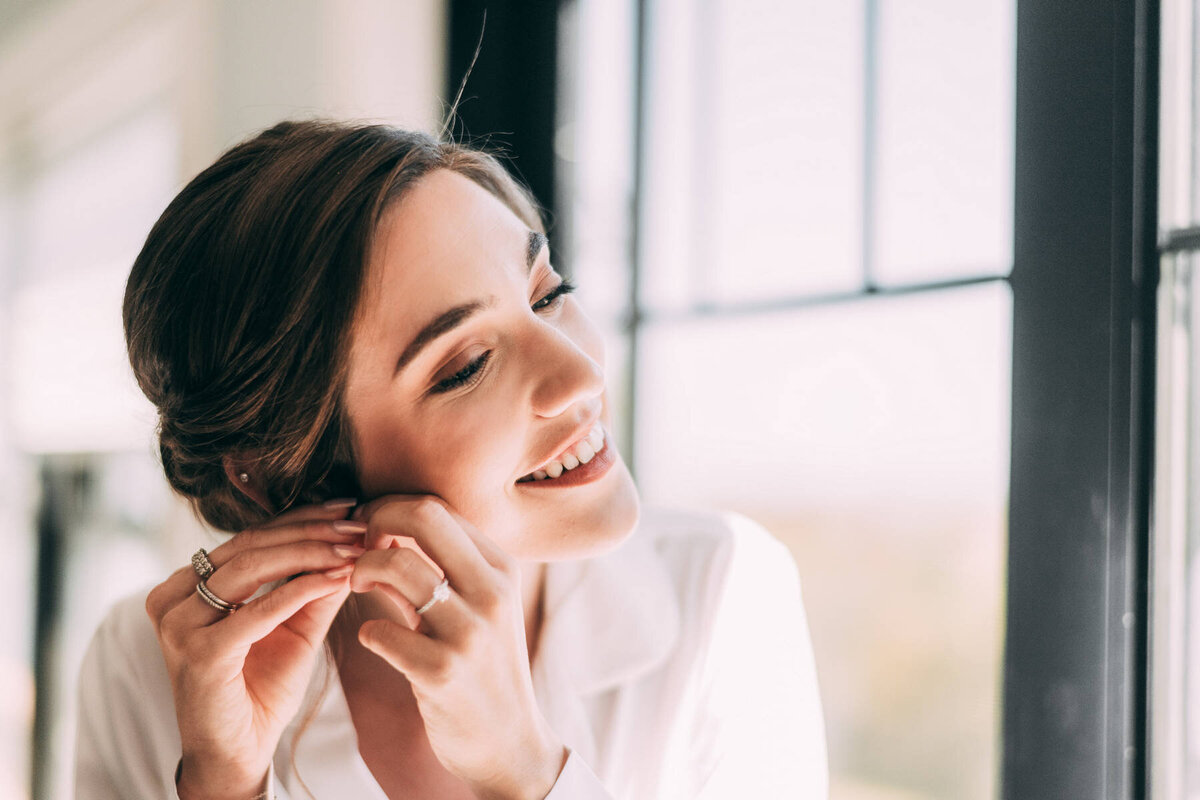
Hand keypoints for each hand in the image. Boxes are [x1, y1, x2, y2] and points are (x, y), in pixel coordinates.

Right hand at [145, 501, 365, 799]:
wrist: (238, 753)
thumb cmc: (261, 689)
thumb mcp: (294, 628)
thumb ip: (317, 587)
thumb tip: (358, 544)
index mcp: (185, 587)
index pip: (249, 538)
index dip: (300, 519)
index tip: (346, 507)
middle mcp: (173, 599)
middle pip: (251, 546)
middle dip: (311, 532)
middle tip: (358, 524)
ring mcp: (179, 625)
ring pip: (253, 568)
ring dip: (311, 554)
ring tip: (354, 549)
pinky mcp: (199, 652)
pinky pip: (258, 610)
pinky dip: (301, 590)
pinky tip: (337, 578)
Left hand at [350, 495, 567, 799]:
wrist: (510, 742)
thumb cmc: (484, 668)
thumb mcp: (480, 608)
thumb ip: (443, 568)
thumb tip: (387, 528)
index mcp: (502, 569)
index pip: (438, 507)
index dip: (391, 509)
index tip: (371, 530)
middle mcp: (492, 592)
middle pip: (422, 516)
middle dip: (376, 520)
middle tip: (358, 546)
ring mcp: (469, 632)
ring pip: (396, 565)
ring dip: (361, 571)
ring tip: (358, 586)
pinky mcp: (442, 672)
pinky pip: (379, 631)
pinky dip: (366, 631)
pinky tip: (375, 640)